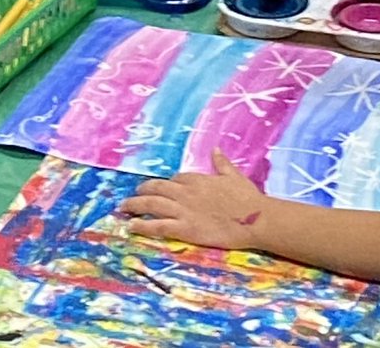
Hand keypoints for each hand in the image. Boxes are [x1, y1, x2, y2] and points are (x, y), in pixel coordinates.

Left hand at [121, 149, 267, 249]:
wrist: (256, 218)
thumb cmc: (248, 198)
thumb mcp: (234, 175)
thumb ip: (221, 163)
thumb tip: (215, 149)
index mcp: (196, 179)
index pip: (174, 179)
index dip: (166, 185)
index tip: (160, 189)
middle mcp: (185, 192)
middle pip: (156, 188)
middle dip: (142, 191)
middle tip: (132, 195)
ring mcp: (183, 210)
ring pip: (151, 204)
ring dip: (135, 205)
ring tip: (124, 207)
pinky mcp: (186, 228)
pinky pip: (159, 225)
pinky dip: (143, 225)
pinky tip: (132, 226)